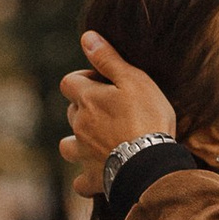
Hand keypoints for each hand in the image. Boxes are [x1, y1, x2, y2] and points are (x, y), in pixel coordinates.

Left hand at [59, 34, 178, 198]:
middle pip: (71, 112)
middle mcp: (80, 126)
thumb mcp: (134, 80)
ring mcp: (84, 154)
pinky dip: (85, 178)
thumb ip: (108, 59)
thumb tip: (87, 38)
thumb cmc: (147, 118)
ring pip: (67, 146)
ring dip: (78, 142)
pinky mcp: (93, 179)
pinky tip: (97, 174)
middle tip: (112, 112)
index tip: (104, 84)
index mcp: (88, 100)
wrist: (151, 163)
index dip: (84, 80)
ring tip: (99, 142)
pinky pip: (80, 182)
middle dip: (85, 110)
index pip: (69, 82)